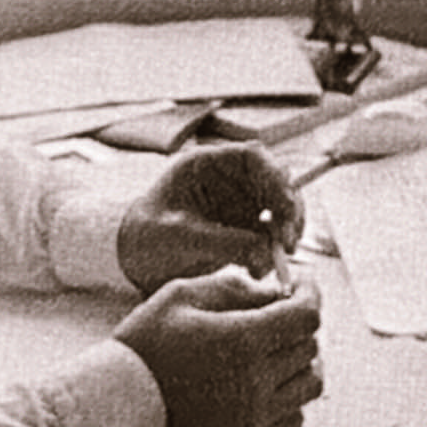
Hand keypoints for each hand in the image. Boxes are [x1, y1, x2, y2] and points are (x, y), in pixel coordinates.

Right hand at [114, 268, 322, 426]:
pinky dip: (291, 395)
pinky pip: (292, 418)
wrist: (118, 404)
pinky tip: (268, 381)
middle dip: (301, 323)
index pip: (306, 316)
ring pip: (310, 386)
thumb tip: (269, 290)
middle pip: (310, 348)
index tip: (303, 283)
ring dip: (302, 361)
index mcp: (242, 340)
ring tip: (278, 348)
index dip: (312, 294)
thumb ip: (229, 287)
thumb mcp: (179, 296)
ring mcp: (254, 414)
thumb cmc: (144, 344)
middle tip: (280, 311)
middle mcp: (256, 380)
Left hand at [116, 143, 304, 294]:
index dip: (275, 176)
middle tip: (287, 243)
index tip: (285, 207)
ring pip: (281, 207)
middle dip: (289, 210)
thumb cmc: (149, 237)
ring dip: (286, 232)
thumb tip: (265, 252)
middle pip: (275, 181)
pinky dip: (274, 251)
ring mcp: (239, 200)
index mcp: (205, 165)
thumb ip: (223, 242)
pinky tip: (258, 271)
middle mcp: (227, 178)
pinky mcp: (245, 225)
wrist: (138, 258)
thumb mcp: (181, 238)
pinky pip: (272, 233)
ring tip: (272, 263)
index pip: (252, 156)